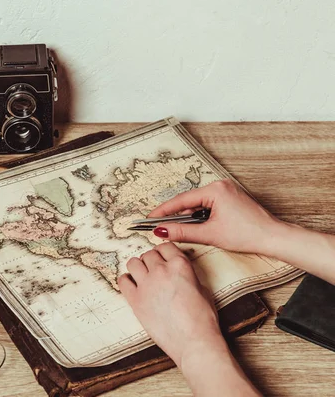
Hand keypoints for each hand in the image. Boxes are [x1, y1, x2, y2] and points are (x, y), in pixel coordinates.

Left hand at [118, 242, 221, 365]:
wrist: (194, 342)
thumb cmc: (202, 320)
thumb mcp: (203, 289)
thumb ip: (188, 276)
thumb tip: (180, 274)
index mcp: (180, 266)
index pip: (165, 246)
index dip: (164, 252)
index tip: (163, 257)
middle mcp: (161, 271)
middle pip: (148, 254)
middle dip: (152, 260)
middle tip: (154, 269)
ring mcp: (146, 285)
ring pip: (133, 262)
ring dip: (138, 266)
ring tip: (142, 275)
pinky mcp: (135, 300)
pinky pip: (122, 281)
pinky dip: (126, 280)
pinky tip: (132, 285)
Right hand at [148, 179, 281, 254]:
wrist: (273, 238)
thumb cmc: (248, 234)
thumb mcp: (210, 234)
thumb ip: (183, 231)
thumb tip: (162, 231)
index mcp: (215, 189)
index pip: (182, 200)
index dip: (164, 211)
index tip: (150, 218)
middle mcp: (220, 185)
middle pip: (189, 201)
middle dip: (175, 215)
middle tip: (159, 226)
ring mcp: (226, 191)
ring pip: (198, 205)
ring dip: (189, 218)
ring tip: (178, 230)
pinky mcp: (230, 199)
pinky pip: (208, 206)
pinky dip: (200, 217)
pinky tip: (196, 227)